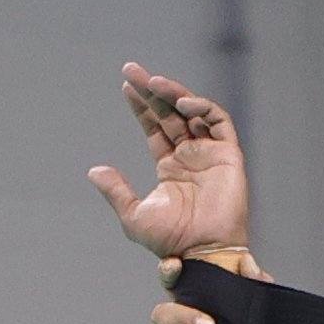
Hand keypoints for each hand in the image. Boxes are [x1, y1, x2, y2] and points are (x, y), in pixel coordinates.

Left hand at [86, 61, 251, 263]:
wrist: (201, 253)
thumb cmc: (171, 241)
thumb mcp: (134, 215)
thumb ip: (116, 191)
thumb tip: (94, 170)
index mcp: (171, 167)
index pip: (156, 127)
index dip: (142, 107)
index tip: (126, 88)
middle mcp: (191, 156)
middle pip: (172, 113)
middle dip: (153, 91)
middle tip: (132, 70)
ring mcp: (211, 154)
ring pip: (194, 112)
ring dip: (174, 93)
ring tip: (153, 82)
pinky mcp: (229, 156)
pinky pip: (219, 123)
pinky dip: (203, 108)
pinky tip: (182, 103)